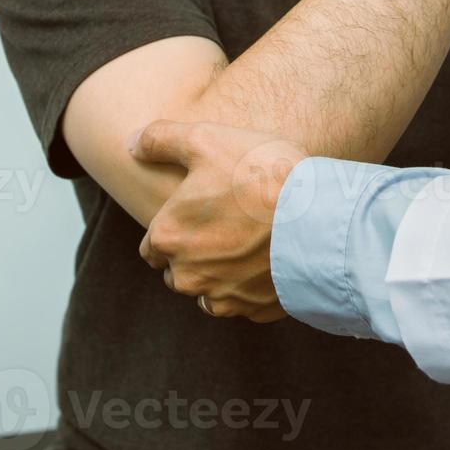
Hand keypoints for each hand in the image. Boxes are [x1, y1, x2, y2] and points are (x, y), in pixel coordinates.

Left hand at [131, 120, 306, 322]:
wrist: (320, 216)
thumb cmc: (259, 173)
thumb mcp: (206, 139)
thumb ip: (159, 139)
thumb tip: (130, 143)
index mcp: (167, 237)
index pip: (152, 246)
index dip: (173, 228)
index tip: (198, 213)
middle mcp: (187, 275)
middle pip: (178, 271)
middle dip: (194, 254)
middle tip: (226, 224)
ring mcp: (223, 297)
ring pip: (209, 291)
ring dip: (220, 274)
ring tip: (249, 244)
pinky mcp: (256, 310)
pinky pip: (244, 302)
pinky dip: (251, 287)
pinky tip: (269, 260)